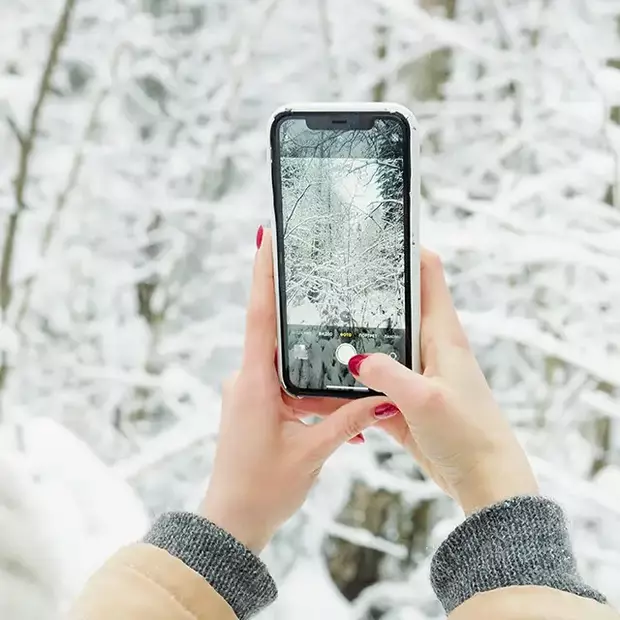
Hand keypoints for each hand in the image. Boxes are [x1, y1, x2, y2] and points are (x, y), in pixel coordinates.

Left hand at [201, 227, 397, 551]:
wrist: (232, 521)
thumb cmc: (263, 488)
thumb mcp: (314, 451)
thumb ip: (349, 420)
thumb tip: (384, 398)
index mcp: (254, 382)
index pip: (259, 316)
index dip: (263, 274)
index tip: (264, 237)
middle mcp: (246, 380)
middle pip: (278, 335)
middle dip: (303, 316)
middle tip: (326, 284)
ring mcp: (248, 393)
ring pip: (287, 366)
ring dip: (316, 374)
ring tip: (349, 379)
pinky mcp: (253, 406)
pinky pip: (285, 387)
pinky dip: (309, 395)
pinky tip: (338, 415)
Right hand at [347, 250, 537, 513]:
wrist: (481, 479)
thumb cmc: (468, 434)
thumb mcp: (425, 400)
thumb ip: (388, 374)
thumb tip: (353, 358)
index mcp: (442, 335)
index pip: (428, 274)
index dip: (406, 248)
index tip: (377, 231)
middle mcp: (428, 347)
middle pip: (395, 306)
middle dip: (367, 292)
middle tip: (331, 277)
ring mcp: (414, 372)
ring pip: (378, 345)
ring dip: (353, 340)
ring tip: (317, 325)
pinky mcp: (402, 399)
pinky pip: (371, 382)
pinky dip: (351, 381)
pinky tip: (324, 380)